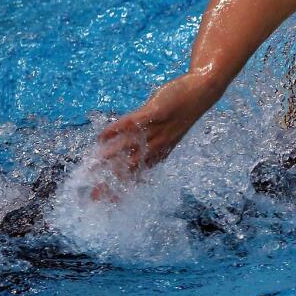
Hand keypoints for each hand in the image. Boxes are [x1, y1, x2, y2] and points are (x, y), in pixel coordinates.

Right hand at [91, 72, 220, 198]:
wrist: (202, 92)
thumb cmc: (182, 112)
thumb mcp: (167, 133)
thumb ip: (150, 144)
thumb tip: (129, 151)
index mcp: (160, 152)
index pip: (138, 176)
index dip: (122, 190)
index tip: (106, 203)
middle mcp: (158, 145)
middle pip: (131, 168)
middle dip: (111, 182)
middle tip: (94, 195)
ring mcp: (157, 129)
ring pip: (130, 147)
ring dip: (110, 157)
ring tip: (93, 166)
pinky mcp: (156, 112)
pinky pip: (133, 123)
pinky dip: (116, 130)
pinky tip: (102, 136)